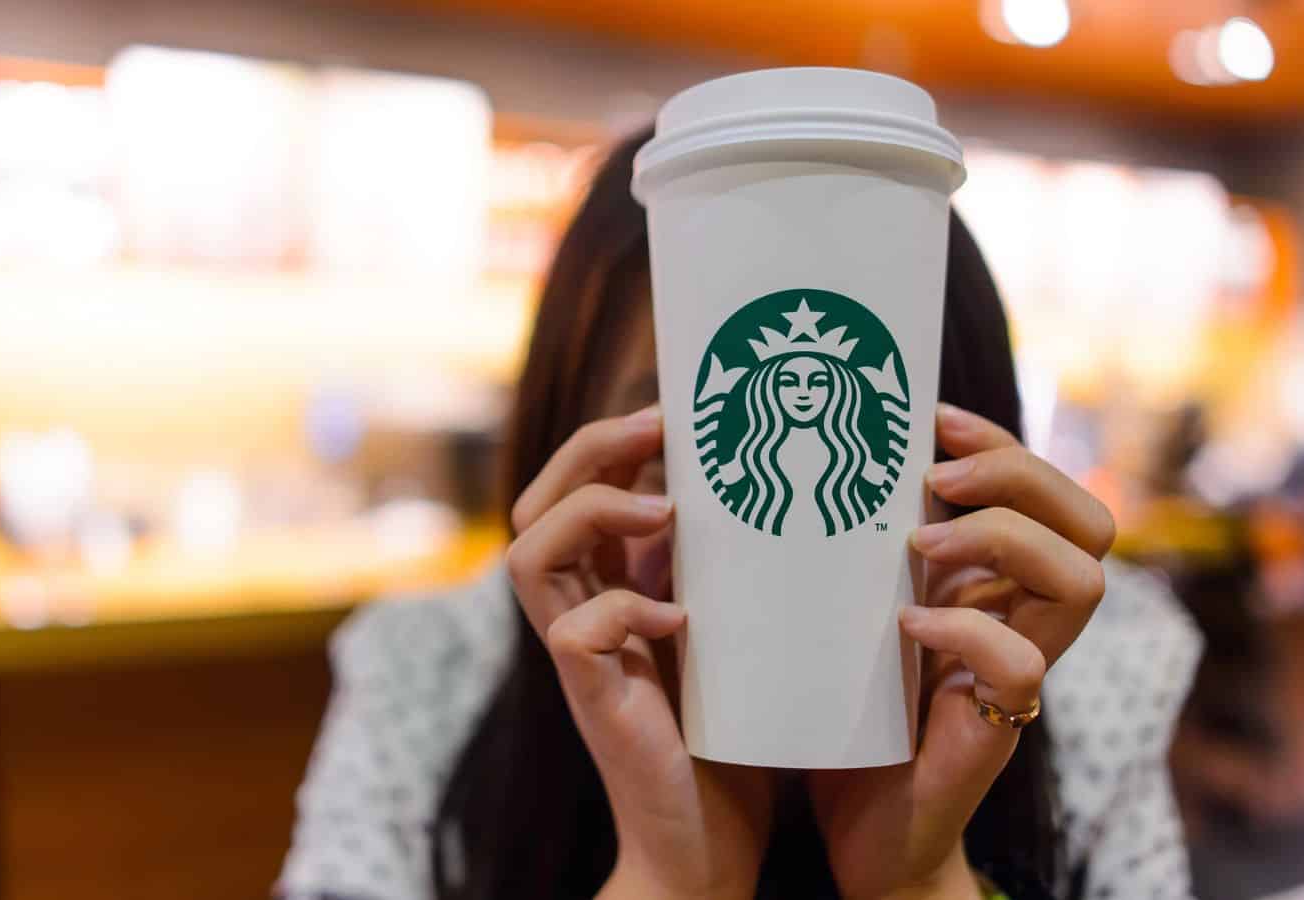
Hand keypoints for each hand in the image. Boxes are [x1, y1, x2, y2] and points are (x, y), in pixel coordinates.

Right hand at [506, 406, 774, 899]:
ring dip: (592, 511)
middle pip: (535, 501)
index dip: (613, 443)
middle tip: (658, 432)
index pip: (576, 491)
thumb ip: (727, 573)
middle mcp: (579, 611)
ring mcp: (577, 654)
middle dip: (590, 451)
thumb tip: (774, 492)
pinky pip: (573, 629)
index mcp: (610, 588)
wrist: (706, 845)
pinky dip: (625, 609)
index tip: (679, 417)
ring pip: (528, 549)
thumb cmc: (732, 740)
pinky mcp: (589, 697)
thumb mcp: (734, 632)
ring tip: (662, 511)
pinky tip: (682, 622)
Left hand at [810, 402, 1114, 898]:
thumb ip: (862, 549)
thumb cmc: (847, 709)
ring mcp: (1020, 673)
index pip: (1041, 488)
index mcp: (993, 582)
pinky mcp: (1000, 730)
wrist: (858, 822)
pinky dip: (965, 631)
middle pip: (1090, 521)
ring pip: (1083, 580)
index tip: (930, 417)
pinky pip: (1022, 665)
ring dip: (1002, 540)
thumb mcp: (855, 609)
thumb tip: (819, 455)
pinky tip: (905, 625)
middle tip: (937, 478)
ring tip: (919, 542)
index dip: (998, 442)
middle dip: (1020, 475)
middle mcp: (1022, 620)